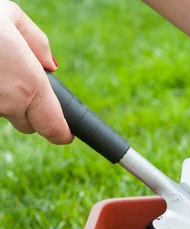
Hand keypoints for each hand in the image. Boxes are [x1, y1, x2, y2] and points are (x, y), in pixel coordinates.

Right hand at [0, 0, 70, 143]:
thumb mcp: (9, 16)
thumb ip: (37, 43)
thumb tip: (51, 66)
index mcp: (30, 84)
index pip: (55, 129)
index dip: (62, 132)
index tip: (65, 133)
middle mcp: (9, 103)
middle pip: (29, 124)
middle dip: (29, 109)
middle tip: (18, 81)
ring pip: (3, 113)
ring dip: (4, 98)